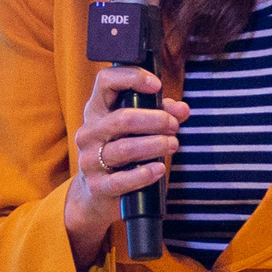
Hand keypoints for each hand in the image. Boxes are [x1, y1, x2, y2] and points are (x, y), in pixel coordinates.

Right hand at [63, 65, 190, 269]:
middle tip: (173, 125)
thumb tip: (182, 109)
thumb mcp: (139, 129)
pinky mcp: (97, 186)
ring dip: (155, 145)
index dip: (132, 77)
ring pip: (124, 148)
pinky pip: (121, 180)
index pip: (106, 81)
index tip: (156, 84)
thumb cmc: (123, 152)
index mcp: (97, 110)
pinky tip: (159, 169)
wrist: (97, 193)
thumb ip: (161, 114)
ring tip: (172, 144)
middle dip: (155, 120)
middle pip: (122, 118)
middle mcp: (89, 132)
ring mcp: (89, 160)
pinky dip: (144, 174)